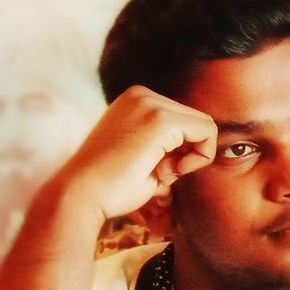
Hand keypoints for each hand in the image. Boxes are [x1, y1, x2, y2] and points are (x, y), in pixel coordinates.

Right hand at [55, 86, 217, 224]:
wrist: (82, 194)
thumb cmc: (110, 186)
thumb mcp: (143, 157)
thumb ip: (168, 148)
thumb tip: (199, 150)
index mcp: (136, 102)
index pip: (183, 123)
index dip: (183, 153)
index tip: (161, 172)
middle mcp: (142, 95)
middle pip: (195, 123)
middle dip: (187, 155)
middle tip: (161, 176)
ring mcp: (150, 103)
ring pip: (204, 127)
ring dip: (190, 159)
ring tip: (160, 175)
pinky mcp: (160, 119)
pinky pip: (208, 132)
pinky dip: (200, 158)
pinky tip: (168, 173)